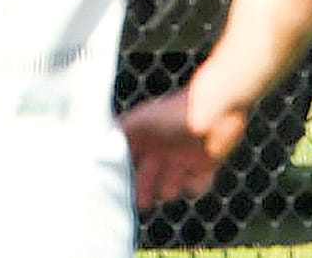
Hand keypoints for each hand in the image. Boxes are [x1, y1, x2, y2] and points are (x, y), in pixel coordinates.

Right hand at [120, 88, 247, 208]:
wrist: (217, 109)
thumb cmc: (175, 112)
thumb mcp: (140, 123)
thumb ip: (118, 136)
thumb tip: (95, 150)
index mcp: (143, 136)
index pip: (126, 161)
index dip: (121, 175)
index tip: (116, 189)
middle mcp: (160, 149)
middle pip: (146, 180)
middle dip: (143, 191)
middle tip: (141, 203)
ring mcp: (180, 159)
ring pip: (169, 188)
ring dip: (169, 187)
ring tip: (173, 174)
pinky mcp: (202, 167)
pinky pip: (195, 188)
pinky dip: (195, 184)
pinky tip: (195, 170)